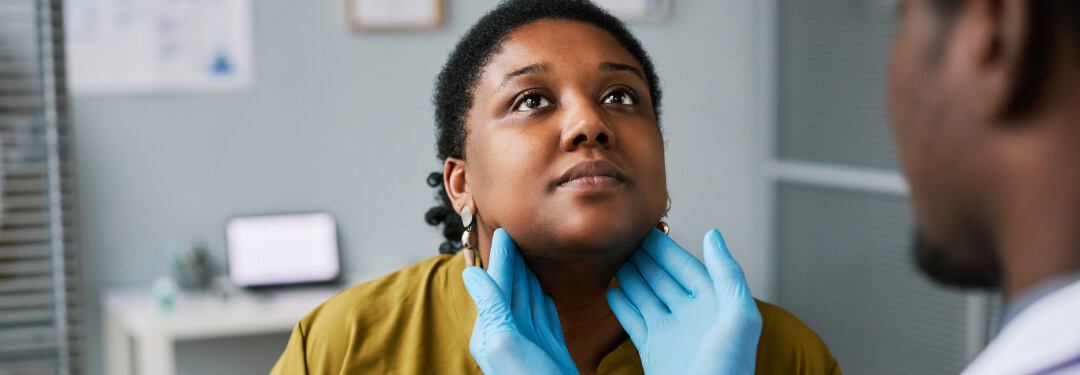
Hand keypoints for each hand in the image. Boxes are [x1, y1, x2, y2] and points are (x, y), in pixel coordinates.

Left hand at [462, 228, 577, 374]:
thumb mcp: (506, 343)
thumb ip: (491, 307)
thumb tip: (471, 274)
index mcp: (493, 331)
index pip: (497, 285)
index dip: (502, 258)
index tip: (505, 231)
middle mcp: (508, 335)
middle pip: (511, 288)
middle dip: (512, 262)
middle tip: (516, 233)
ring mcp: (529, 343)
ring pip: (527, 300)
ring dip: (527, 276)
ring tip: (527, 254)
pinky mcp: (548, 350)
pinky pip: (544, 317)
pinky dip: (542, 298)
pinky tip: (542, 288)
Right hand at [606, 229, 762, 374]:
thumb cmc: (728, 370)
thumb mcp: (738, 318)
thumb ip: (728, 275)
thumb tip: (713, 235)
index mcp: (712, 304)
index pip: (685, 266)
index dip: (665, 247)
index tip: (645, 227)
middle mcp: (690, 315)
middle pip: (662, 277)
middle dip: (644, 257)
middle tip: (621, 237)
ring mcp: (670, 332)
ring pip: (646, 296)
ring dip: (630, 276)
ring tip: (613, 258)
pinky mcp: (652, 350)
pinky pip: (634, 322)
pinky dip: (621, 306)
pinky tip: (611, 291)